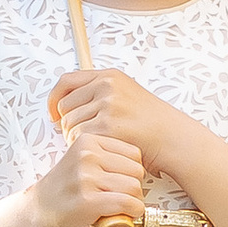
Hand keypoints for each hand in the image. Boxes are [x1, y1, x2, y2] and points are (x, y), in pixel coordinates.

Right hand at [30, 121, 146, 226]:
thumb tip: (139, 162)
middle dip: (135, 187)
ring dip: (134, 201)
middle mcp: (87, 155)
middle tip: (123, 197)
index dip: (133, 171)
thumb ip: (104, 156)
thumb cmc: (61, 191)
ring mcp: (86, 177)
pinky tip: (126, 215)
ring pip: (135, 187)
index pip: (133, 153)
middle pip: (136, 170)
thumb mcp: (80, 161)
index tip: (123, 182)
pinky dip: (133, 212)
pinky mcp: (88, 200)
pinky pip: (127, 203)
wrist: (35, 213)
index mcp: (87, 141)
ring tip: (121, 207)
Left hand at [47, 65, 179, 176]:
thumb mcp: (126, 95)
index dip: (55, 99)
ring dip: (75, 139)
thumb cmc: (151, 123)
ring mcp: (108, 105)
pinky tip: (100, 150)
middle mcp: (107, 86)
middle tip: (82, 137)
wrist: (173, 138)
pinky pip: (79, 138)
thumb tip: (64, 104)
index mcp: (109, 76)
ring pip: (69, 125)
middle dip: (67, 125)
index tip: (54, 114)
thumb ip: (98, 93)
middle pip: (65, 107)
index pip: (66, 81)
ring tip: (96, 144)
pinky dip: (85, 148)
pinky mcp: (109, 126)